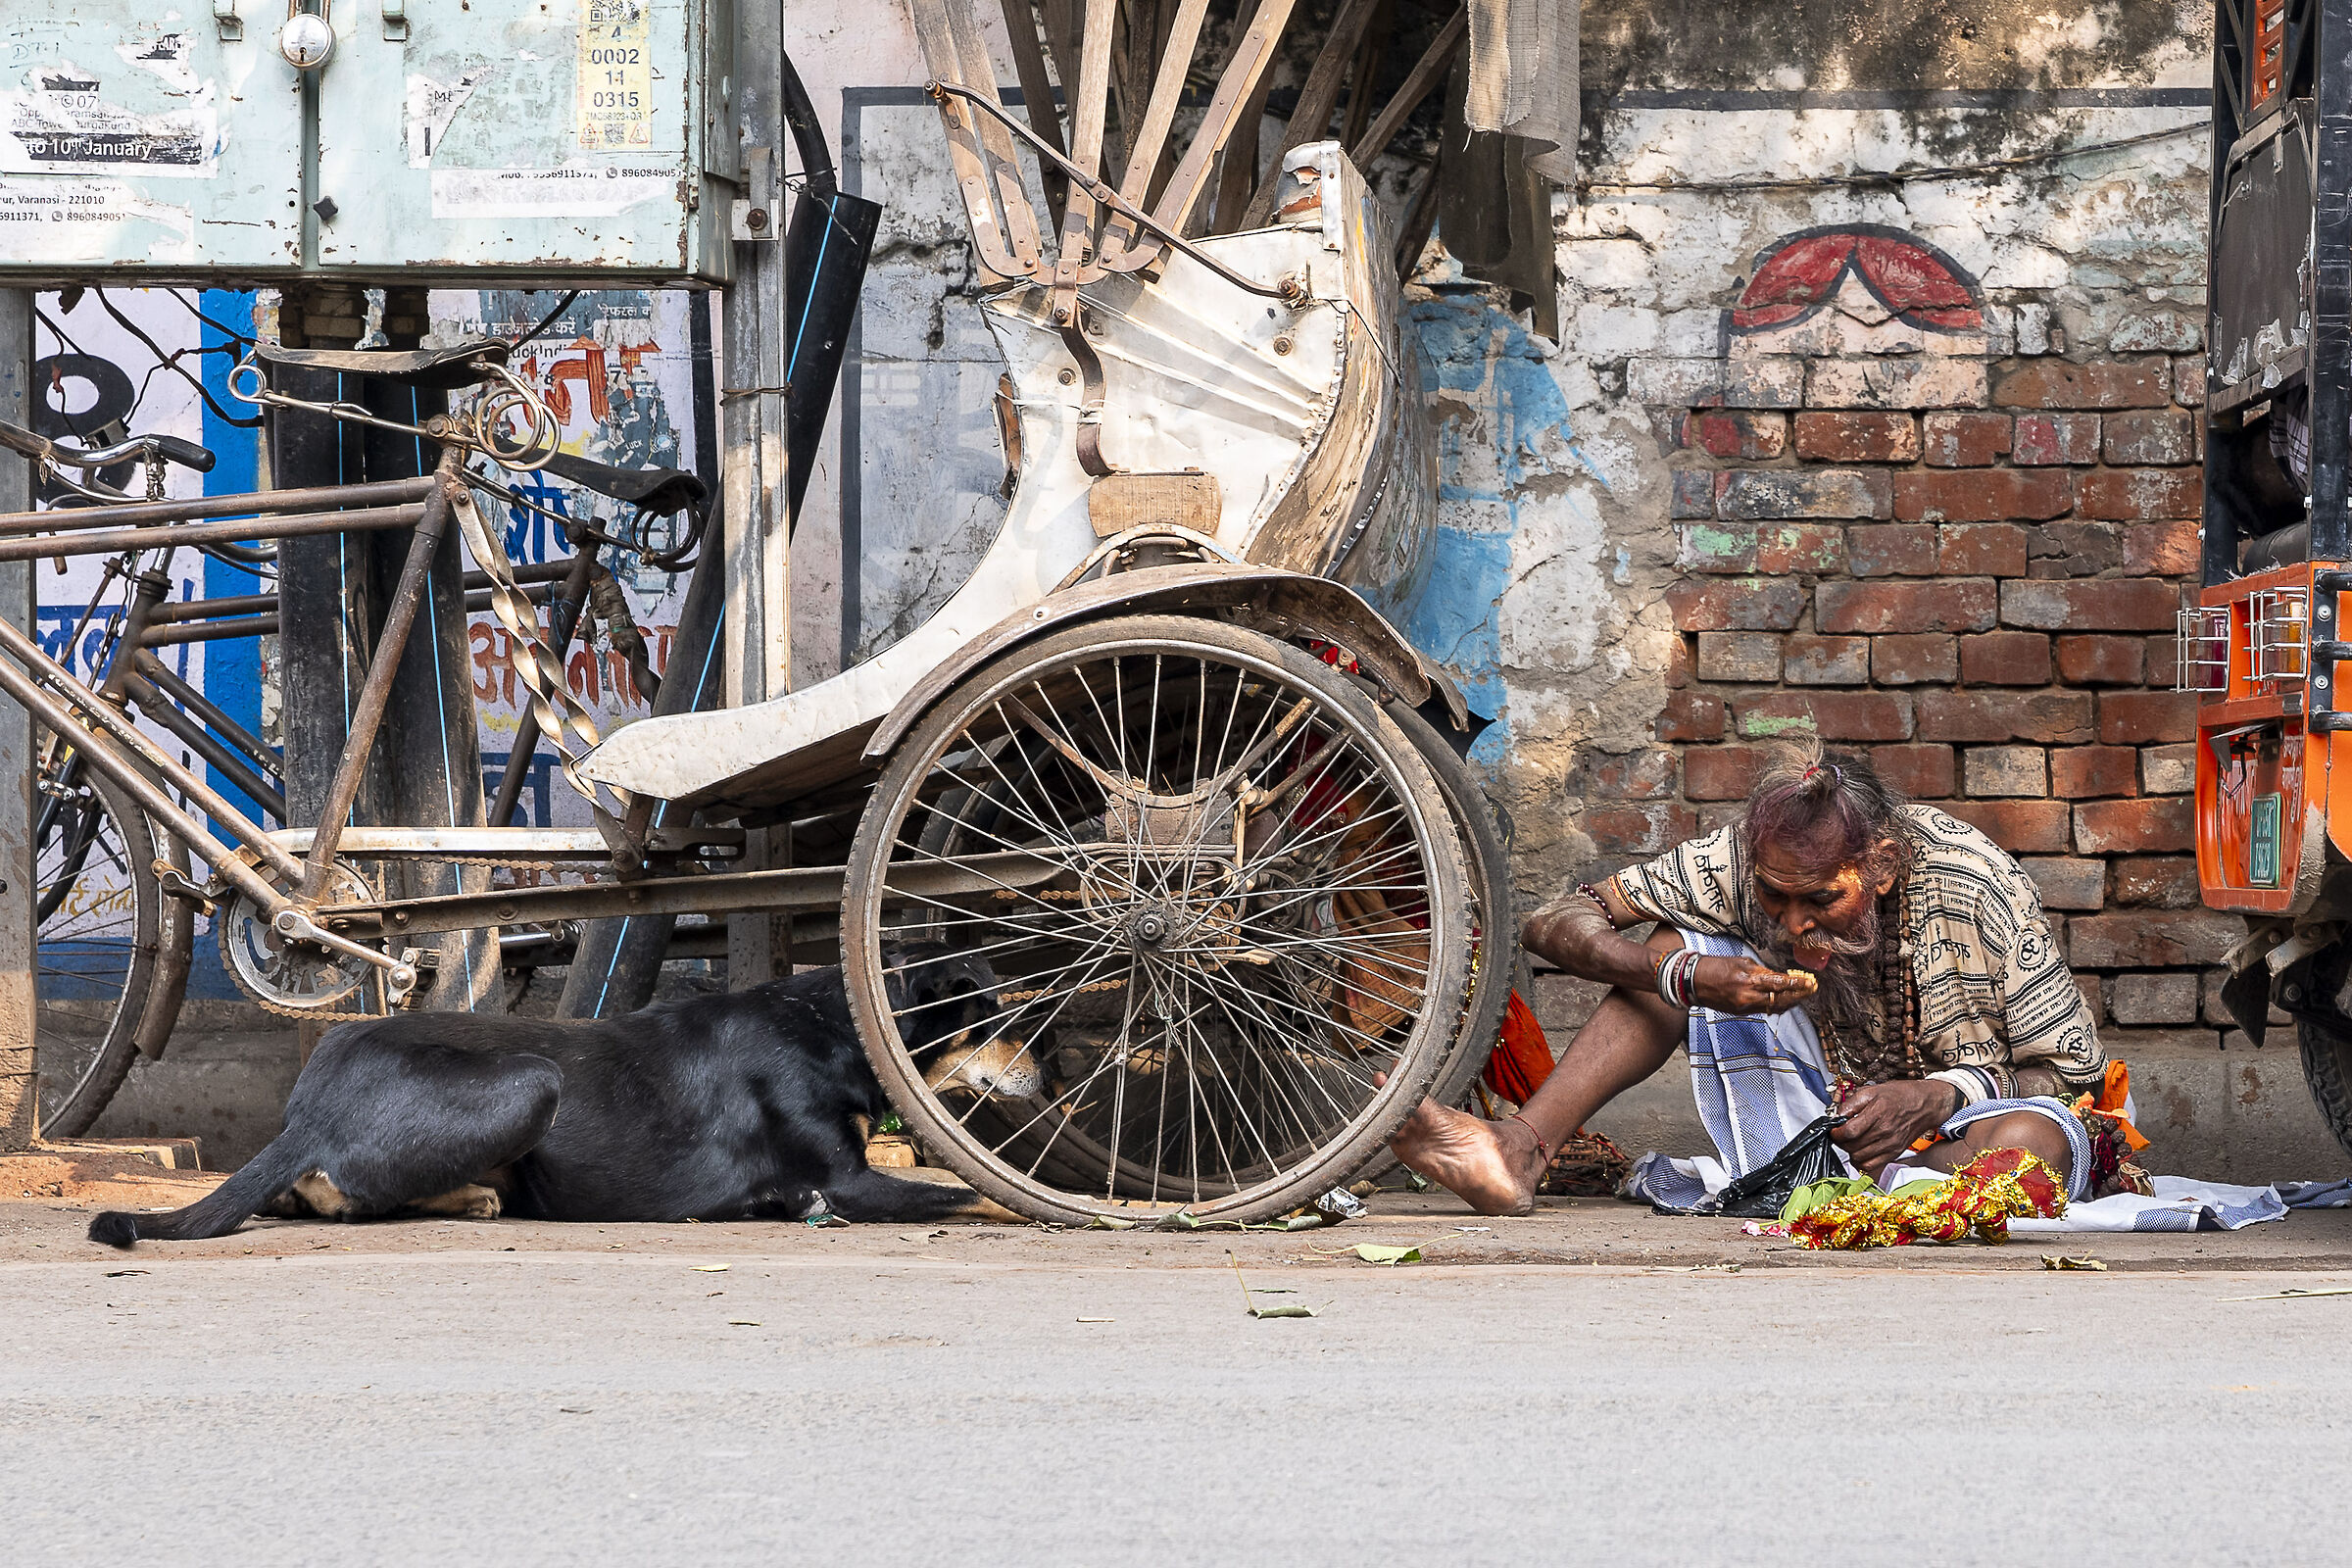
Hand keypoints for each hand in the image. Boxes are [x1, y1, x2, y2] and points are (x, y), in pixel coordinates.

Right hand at [1688, 956, 1815, 1014]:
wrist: (1693, 981)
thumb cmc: (1714, 967)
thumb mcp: (1740, 962)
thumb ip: (1761, 970)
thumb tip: (1777, 975)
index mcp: (1748, 978)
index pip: (1779, 983)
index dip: (1797, 984)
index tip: (1810, 983)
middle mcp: (1748, 995)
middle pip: (1781, 998)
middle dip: (1799, 995)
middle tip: (1812, 990)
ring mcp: (1745, 1006)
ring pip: (1774, 1007)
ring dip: (1789, 1002)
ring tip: (1801, 996)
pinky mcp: (1741, 1012)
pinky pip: (1764, 1010)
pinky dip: (1776, 1006)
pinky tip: (1784, 1002)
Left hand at [1831, 1079, 1962, 1174]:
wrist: (1925, 1104)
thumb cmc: (1900, 1095)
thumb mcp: (1873, 1090)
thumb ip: (1852, 1103)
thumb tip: (1837, 1115)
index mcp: (1878, 1113)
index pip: (1849, 1131)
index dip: (1836, 1132)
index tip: (1833, 1129)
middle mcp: (1885, 1132)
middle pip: (1852, 1146)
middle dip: (1840, 1141)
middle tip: (1840, 1134)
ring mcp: (1891, 1144)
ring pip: (1859, 1158)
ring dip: (1849, 1151)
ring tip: (1850, 1141)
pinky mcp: (1894, 1153)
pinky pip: (1871, 1165)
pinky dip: (1860, 1161)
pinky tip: (1859, 1151)